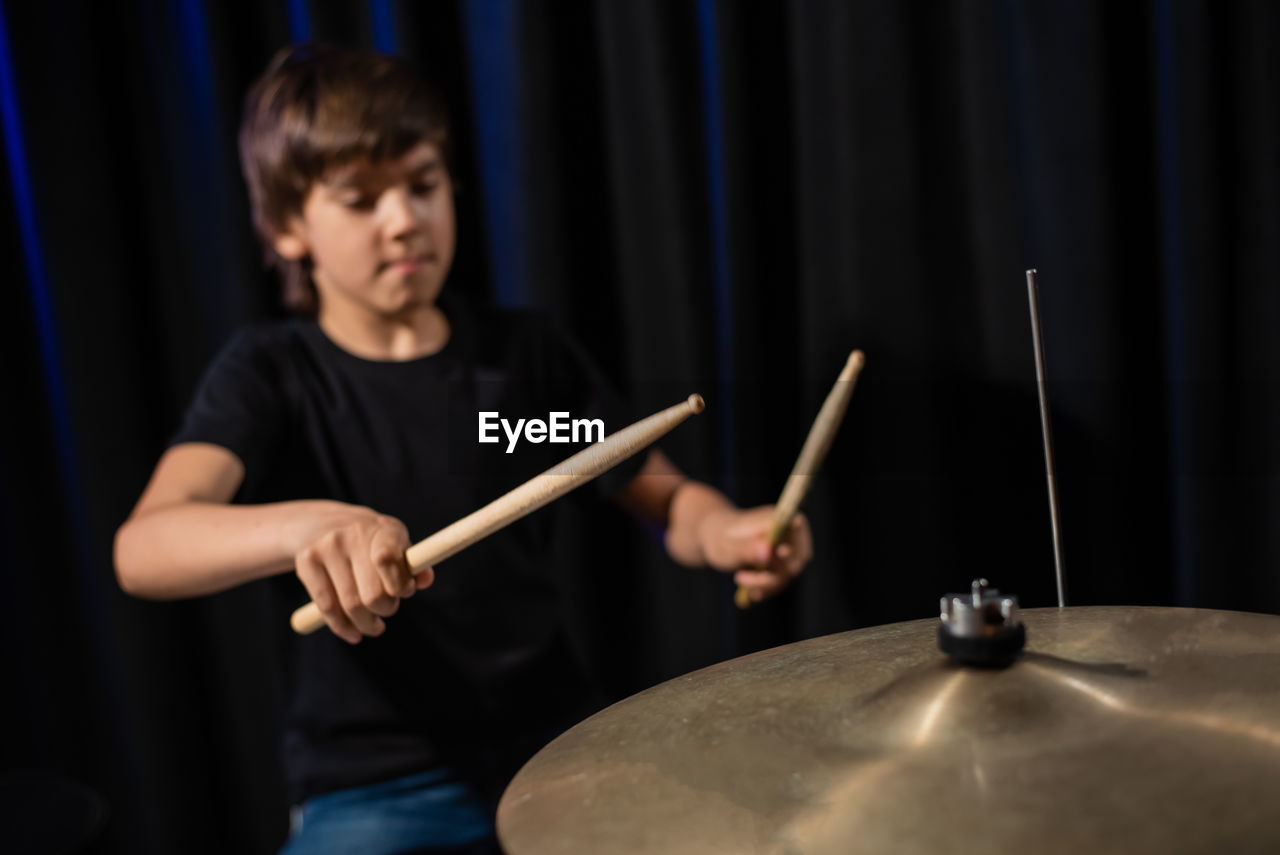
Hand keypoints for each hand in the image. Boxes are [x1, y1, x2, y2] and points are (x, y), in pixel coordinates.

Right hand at [291, 505, 431, 642]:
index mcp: (383, 529)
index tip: (405, 592)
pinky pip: (327, 608)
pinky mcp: (306, 562)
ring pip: (350, 606)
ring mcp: (327, 547)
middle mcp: (353, 534)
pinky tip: (353, 633)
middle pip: (372, 594)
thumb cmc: (372, 542)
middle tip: (388, 610)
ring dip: (366, 625)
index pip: (388, 559)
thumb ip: (414, 565)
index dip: (399, 585)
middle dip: (386, 610)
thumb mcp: (396, 544)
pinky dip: (342, 628)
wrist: (322, 523)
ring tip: (374, 627)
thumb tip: (426, 580)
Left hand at [697, 505, 811, 602]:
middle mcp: (786, 533)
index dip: (795, 541)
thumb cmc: (721, 537)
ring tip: (739, 577)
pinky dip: (767, 589)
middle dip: (774, 573)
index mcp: (776, 518)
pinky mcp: (781, 565)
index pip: (798, 526)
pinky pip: (781, 582)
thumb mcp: (728, 545)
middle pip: (797, 558)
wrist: (715, 539)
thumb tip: (768, 550)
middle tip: (741, 576)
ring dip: (766, 583)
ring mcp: (786, 551)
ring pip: (788, 574)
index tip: (781, 553)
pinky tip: (752, 593)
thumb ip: (747, 548)